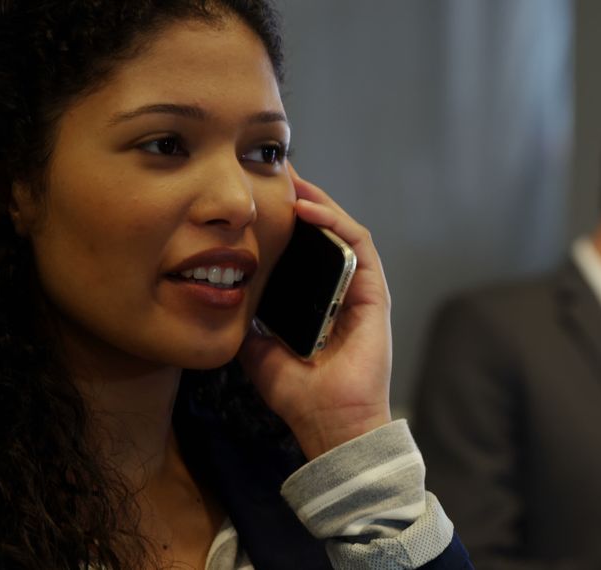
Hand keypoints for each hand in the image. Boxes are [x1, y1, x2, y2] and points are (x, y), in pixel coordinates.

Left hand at [238, 163, 392, 459]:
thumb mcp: (260, 352)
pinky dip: (335, 222)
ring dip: (317, 202)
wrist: (331, 425)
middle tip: (270, 172)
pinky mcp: (375, 293)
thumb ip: (251, 324)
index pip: (304, 250)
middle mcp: (343, 291)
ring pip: (343, 231)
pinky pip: (358, 245)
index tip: (256, 198)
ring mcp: (362, 290)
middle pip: (324, 233)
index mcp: (319, 302)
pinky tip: (308, 209)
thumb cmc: (301, 396)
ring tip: (289, 179)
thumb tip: (225, 300)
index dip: (283, 221)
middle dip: (299, 200)